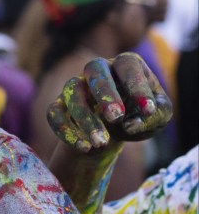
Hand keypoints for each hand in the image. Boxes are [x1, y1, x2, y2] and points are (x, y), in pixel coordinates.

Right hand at [47, 52, 171, 153]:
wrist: (115, 131)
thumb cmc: (140, 115)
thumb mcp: (158, 116)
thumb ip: (154, 116)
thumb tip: (130, 125)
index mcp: (125, 65)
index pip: (128, 65)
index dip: (137, 86)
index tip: (147, 110)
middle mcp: (97, 70)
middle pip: (94, 69)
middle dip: (104, 93)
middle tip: (116, 118)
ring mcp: (76, 86)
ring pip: (72, 92)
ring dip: (85, 117)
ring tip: (102, 143)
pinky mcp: (59, 104)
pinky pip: (54, 114)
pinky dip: (66, 131)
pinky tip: (84, 148)